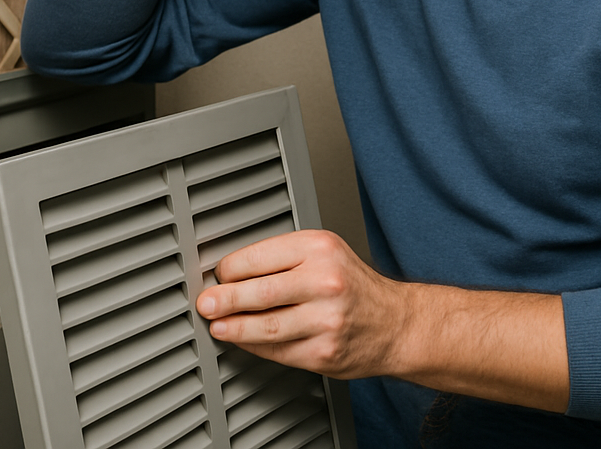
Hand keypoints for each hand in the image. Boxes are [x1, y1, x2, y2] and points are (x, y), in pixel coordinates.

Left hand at [195, 229, 407, 378]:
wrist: (394, 323)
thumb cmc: (353, 284)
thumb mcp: (324, 252)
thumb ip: (283, 257)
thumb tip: (234, 270)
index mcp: (319, 249)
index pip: (261, 257)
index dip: (231, 268)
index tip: (219, 274)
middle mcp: (324, 282)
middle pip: (261, 292)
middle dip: (225, 299)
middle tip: (206, 302)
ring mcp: (325, 320)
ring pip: (266, 326)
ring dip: (234, 327)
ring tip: (217, 325)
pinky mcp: (323, 353)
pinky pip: (278, 351)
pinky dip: (254, 346)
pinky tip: (243, 340)